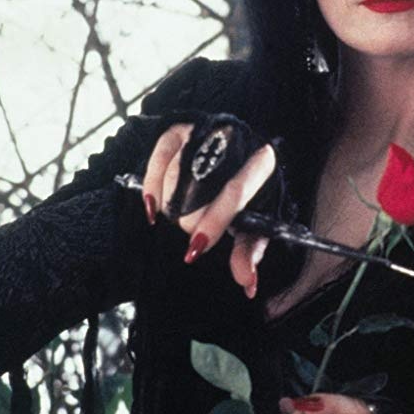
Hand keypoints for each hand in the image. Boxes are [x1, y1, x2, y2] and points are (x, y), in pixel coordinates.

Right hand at [141, 123, 275, 298]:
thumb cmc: (249, 194)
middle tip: (191, 236)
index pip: (235, 191)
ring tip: (178, 220)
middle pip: (201, 183)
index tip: (196, 248)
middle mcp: (234, 139)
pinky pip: (157, 158)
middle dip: (191, 218)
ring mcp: (204, 131)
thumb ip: (249, 250)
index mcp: (261, 162)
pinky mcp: (179, 129)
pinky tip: (152, 209)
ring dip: (172, 205)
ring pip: (176, 172)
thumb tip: (247, 284)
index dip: (214, 221)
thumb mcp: (254, 221)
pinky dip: (151, 187)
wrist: (240, 152)